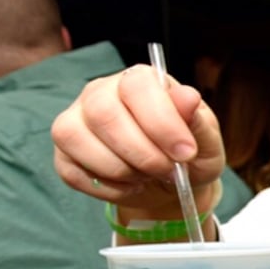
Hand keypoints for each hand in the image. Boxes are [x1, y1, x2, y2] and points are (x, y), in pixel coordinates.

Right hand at [51, 64, 225, 220]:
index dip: (161, 122)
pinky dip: (107, 188)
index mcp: (138, 80)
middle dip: (142, 153)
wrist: (171, 183)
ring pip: (77, 139)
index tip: (185, 152)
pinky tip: (129, 185)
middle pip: (103, 113)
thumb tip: (187, 97)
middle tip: (168, 171)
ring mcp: (75, 121)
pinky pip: (71, 170)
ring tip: (148, 176)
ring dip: (122, 170)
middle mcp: (99, 93)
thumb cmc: (188, 153)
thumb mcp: (206, 140)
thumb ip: (197, 120)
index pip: (137, 86)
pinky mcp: (63, 154)